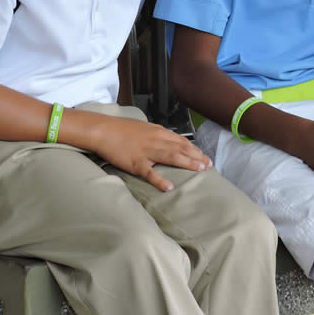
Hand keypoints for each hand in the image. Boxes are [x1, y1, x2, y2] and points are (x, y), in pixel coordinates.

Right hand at [92, 116, 211, 191]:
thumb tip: (169, 139)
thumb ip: (157, 134)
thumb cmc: (122, 129)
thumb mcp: (144, 127)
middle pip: (181, 148)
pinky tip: (169, 187)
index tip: (204, 156)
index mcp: (158, 132)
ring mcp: (146, 152)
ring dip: (187, 163)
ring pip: (171, 157)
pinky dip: (160, 180)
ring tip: (200, 170)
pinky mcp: (135, 163)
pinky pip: (150, 173)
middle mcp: (156, 140)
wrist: (103, 130)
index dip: (194, 149)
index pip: (181, 141)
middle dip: (197, 157)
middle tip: (209, 165)